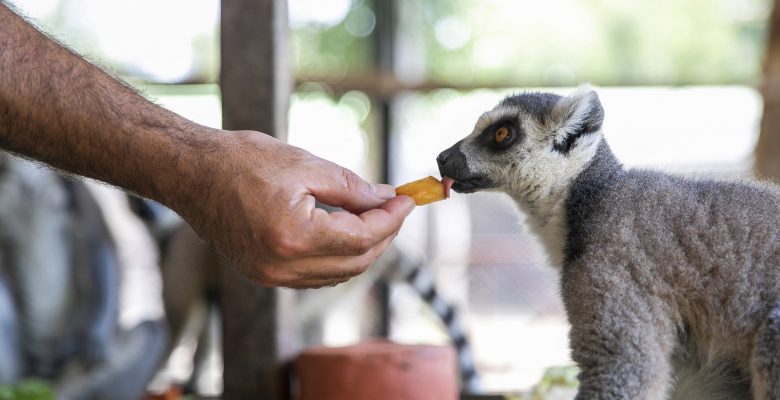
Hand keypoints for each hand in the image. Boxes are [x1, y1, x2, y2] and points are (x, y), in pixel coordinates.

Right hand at [175, 130, 414, 287]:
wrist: (190, 173)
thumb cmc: (240, 161)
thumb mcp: (304, 164)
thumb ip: (351, 188)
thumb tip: (385, 198)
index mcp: (293, 236)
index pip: (362, 238)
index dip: (391, 219)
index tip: (407, 200)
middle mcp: (282, 265)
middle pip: (355, 263)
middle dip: (382, 235)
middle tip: (394, 207)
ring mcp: (270, 275)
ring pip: (337, 274)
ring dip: (362, 249)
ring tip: (373, 216)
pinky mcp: (263, 275)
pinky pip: (314, 275)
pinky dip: (337, 257)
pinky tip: (343, 231)